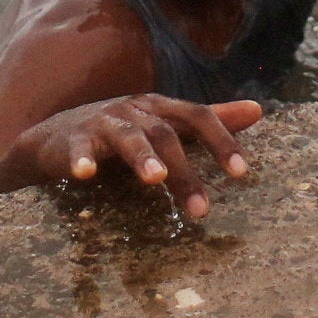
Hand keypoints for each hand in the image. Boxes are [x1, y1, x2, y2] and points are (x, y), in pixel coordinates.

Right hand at [10, 95, 264, 220]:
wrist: (59, 135)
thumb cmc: (124, 130)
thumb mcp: (167, 122)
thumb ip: (210, 119)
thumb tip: (258, 110)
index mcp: (160, 107)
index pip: (197, 116)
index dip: (220, 140)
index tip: (241, 173)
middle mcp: (134, 109)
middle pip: (166, 136)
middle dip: (186, 172)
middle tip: (202, 211)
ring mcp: (103, 122)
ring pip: (128, 137)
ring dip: (142, 157)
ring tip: (156, 179)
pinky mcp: (74, 139)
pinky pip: (79, 149)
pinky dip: (83, 159)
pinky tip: (86, 175)